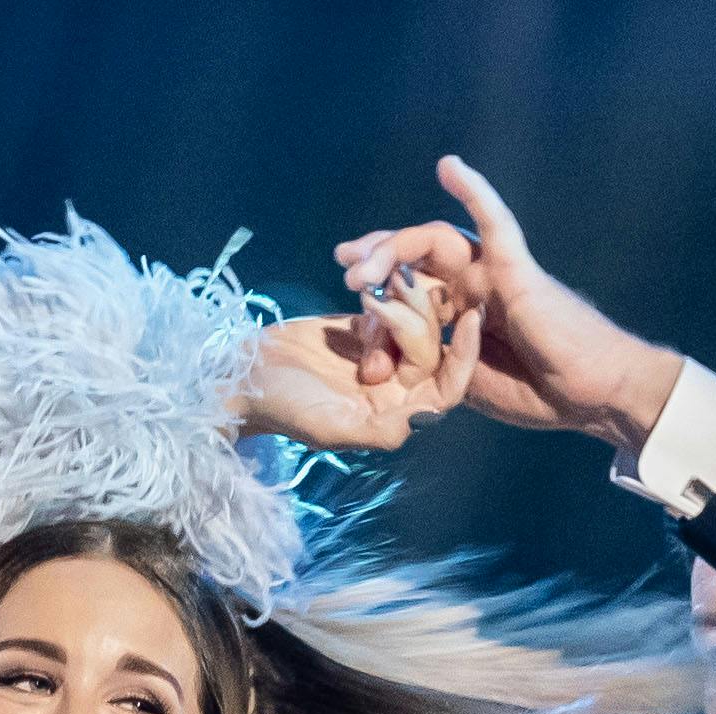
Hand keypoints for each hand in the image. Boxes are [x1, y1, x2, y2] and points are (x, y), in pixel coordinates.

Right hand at [239, 292, 483, 455]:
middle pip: (431, 347)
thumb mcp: (330, 425)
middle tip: (383, 296)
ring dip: (394, 300)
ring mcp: (379, 357)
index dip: (463, 356)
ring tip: (366, 289)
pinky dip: (378, 289)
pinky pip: (388, 302)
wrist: (243, 375)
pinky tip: (358, 282)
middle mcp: (394, 390)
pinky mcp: (362, 329)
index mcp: (394, 416)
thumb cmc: (283, 408)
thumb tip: (427, 417)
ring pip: (412, 319)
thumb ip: (380, 428)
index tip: (472, 317)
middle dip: (413, 319)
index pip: (446, 389)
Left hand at [335, 156, 681, 451]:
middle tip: (344, 268)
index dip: (379, 284)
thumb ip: (437, 362)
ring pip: (436, 243)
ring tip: (362, 264)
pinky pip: (494, 223)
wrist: (593, 394)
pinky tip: (448, 166)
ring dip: (395, 247)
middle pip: (417, 257)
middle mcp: (476, 284)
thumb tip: (397, 356)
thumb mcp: (469, 384)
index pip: (414, 286)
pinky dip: (474, 192)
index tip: (347, 288)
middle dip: (376, 259)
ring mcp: (495, 272)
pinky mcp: (516, 268)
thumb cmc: (542, 393)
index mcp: (465, 312)